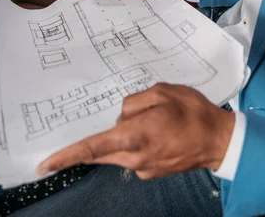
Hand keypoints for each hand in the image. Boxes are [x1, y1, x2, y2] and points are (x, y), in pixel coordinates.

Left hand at [37, 83, 234, 178]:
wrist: (219, 140)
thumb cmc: (192, 112)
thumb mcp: (162, 92)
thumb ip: (134, 103)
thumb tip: (121, 116)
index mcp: (135, 136)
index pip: (92, 148)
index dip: (67, 156)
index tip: (45, 165)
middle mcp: (135, 158)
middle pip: (102, 152)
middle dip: (92, 142)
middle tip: (88, 130)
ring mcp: (144, 168)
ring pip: (117, 152)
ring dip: (118, 138)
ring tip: (144, 119)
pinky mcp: (153, 171)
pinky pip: (132, 155)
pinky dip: (133, 142)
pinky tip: (153, 129)